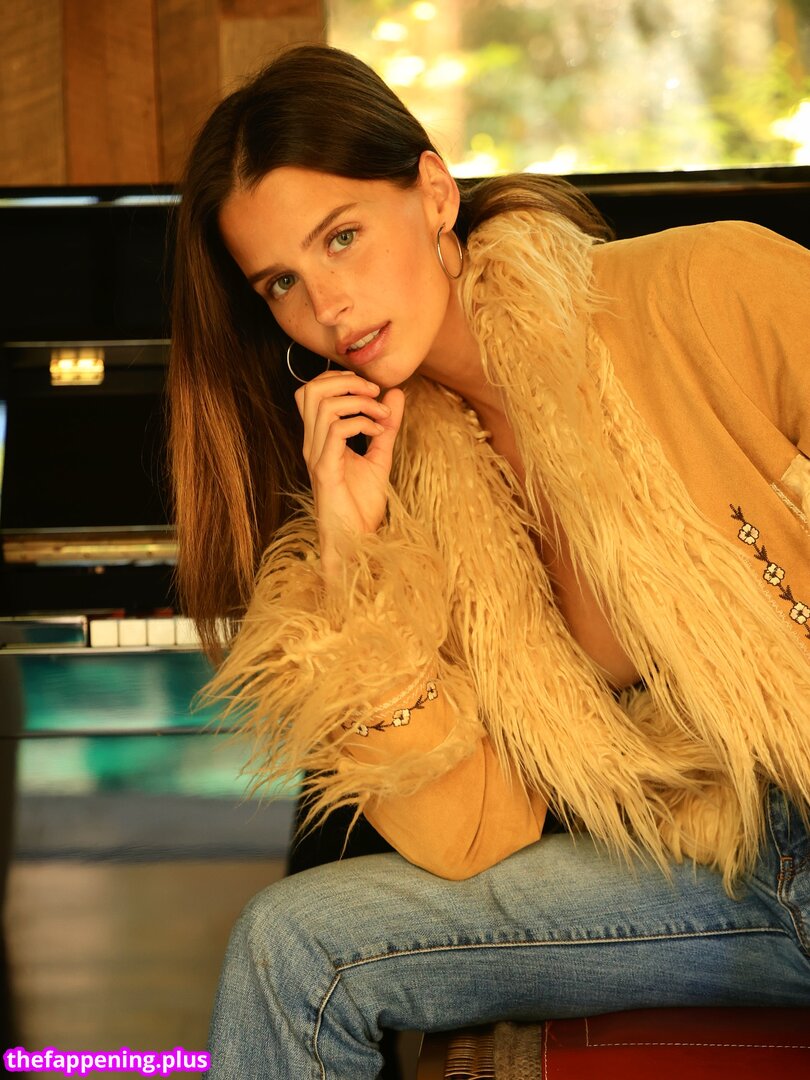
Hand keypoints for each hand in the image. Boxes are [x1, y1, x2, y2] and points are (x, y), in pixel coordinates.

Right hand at [294, 371, 404, 575]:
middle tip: (376, 395)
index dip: (341, 379)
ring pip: (325, 405)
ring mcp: (316, 456)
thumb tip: (395, 394)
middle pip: (312, 389)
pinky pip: (336, 430)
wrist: (354, 541)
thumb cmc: (361, 505)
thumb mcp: (380, 458)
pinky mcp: (325, 470)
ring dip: (361, 403)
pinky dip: (362, 423)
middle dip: (347, 382)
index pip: (313, 391)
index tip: (373, 392)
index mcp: (319, 439)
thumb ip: (386, 427)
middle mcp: (312, 444)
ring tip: (382, 418)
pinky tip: (378, 434)